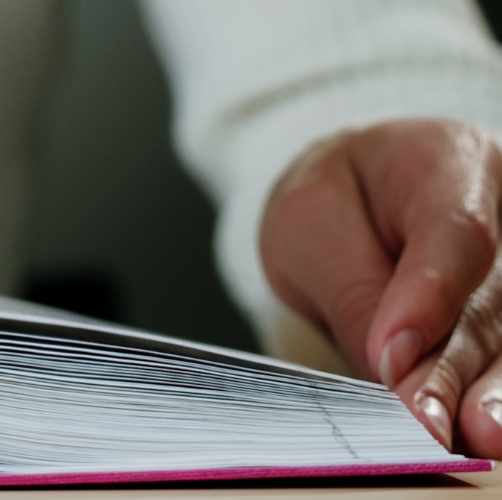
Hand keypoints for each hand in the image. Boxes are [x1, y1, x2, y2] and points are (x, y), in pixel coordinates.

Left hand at [261, 118, 501, 454]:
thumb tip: (392, 369)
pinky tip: (477, 433)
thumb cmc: (335, 205)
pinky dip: (490, 398)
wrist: (360, 199)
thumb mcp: (312, 228)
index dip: (431, 296)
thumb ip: (355, 292)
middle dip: (457, 368)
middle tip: (430, 424)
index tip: (393, 353)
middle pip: (490, 301)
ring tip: (472, 439)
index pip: (457, 230)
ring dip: (489, 396)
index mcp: (451, 162)